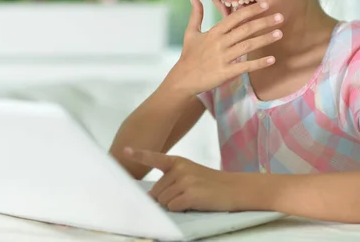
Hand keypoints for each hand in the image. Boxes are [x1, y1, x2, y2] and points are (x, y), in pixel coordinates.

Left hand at [124, 147, 238, 211]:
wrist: (234, 189)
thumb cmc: (210, 184)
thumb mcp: (190, 173)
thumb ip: (171, 179)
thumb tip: (152, 197)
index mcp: (177, 161)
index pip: (155, 158)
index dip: (139, 155)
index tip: (125, 151)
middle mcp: (179, 169)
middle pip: (157, 191)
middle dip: (166, 198)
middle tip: (186, 194)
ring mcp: (185, 180)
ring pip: (163, 201)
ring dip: (174, 204)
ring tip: (191, 198)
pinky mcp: (191, 194)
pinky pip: (173, 207)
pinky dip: (180, 209)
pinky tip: (193, 203)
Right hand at [168, 0, 283, 95]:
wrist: (184, 78)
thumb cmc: (189, 55)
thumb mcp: (190, 33)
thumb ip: (196, 15)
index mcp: (214, 32)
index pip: (235, 18)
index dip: (250, 10)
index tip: (265, 5)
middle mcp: (220, 43)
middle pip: (245, 29)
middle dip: (264, 22)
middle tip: (280, 17)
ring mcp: (223, 58)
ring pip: (248, 46)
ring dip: (265, 39)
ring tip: (279, 33)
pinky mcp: (226, 72)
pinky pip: (245, 66)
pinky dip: (259, 63)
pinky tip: (272, 59)